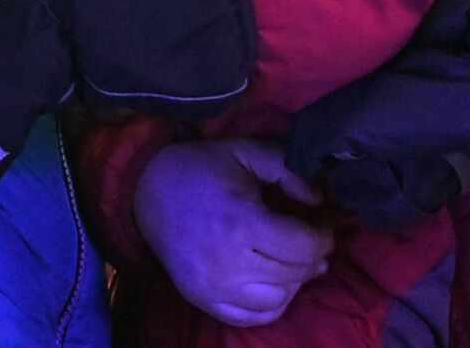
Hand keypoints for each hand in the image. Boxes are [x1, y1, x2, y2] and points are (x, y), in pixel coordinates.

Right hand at [134, 137, 330, 327]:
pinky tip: (276, 283)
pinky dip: (272, 304)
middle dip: (312, 257)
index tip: (322, 227)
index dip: (322, 238)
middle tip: (312, 241)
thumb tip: (318, 200)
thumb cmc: (201, 168)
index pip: (302, 246)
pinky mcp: (203, 300)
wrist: (147, 190)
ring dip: (295, 281)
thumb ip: (288, 169)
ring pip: (278, 299)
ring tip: (295, 261)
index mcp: (241, 222)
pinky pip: (252, 317)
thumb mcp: (246, 152)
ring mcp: (214, 287)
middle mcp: (228, 262)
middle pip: (294, 273)